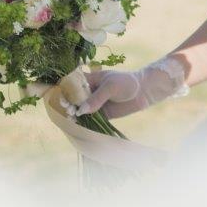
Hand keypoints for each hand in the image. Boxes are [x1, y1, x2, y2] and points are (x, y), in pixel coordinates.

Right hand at [67, 54, 189, 119]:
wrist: (144, 91)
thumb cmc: (127, 83)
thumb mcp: (111, 86)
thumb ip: (97, 98)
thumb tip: (81, 110)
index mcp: (89, 80)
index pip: (72, 84)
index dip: (64, 91)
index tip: (62, 98)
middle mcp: (89, 92)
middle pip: (73, 99)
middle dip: (68, 104)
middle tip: (68, 108)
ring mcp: (94, 104)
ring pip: (79, 110)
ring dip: (74, 115)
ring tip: (72, 117)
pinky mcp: (100, 114)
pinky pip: (88, 120)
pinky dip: (82, 123)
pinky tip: (77, 126)